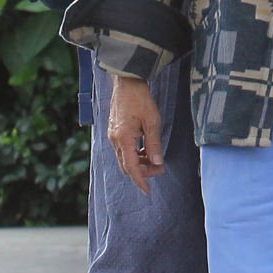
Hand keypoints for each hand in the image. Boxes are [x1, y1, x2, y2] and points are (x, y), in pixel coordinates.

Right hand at [107, 75, 164, 192]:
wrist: (126, 81)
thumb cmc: (140, 98)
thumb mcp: (152, 121)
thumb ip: (154, 144)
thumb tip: (157, 163)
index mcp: (123, 138)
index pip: (131, 167)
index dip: (140, 180)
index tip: (147, 190)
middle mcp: (115, 139)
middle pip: (126, 165)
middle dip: (141, 172)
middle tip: (158, 169)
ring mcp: (113, 135)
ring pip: (125, 158)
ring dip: (138, 163)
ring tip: (154, 159)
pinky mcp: (114, 130)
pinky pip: (123, 149)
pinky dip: (134, 153)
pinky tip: (145, 149)